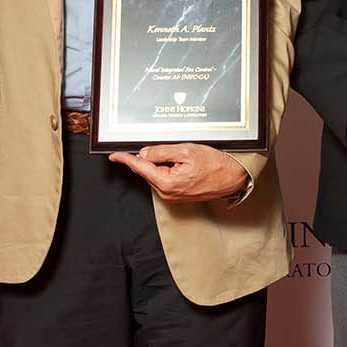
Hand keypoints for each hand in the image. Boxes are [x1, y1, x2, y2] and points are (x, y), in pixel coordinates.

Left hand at [109, 143, 249, 202]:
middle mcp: (167, 193)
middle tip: (174, 150)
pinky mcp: (178, 196)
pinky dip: (170, 170)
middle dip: (154, 158)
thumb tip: (144, 153)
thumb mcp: (186, 150)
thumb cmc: (215, 165)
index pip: (140, 167)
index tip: (114, 156)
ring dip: (165, 164)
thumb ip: (161, 152)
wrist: (232, 177)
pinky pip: (166, 179)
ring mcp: (172, 196)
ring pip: (158, 174)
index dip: (125, 159)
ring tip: (185, 158)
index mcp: (166, 182)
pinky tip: (185, 165)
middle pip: (149, 170)